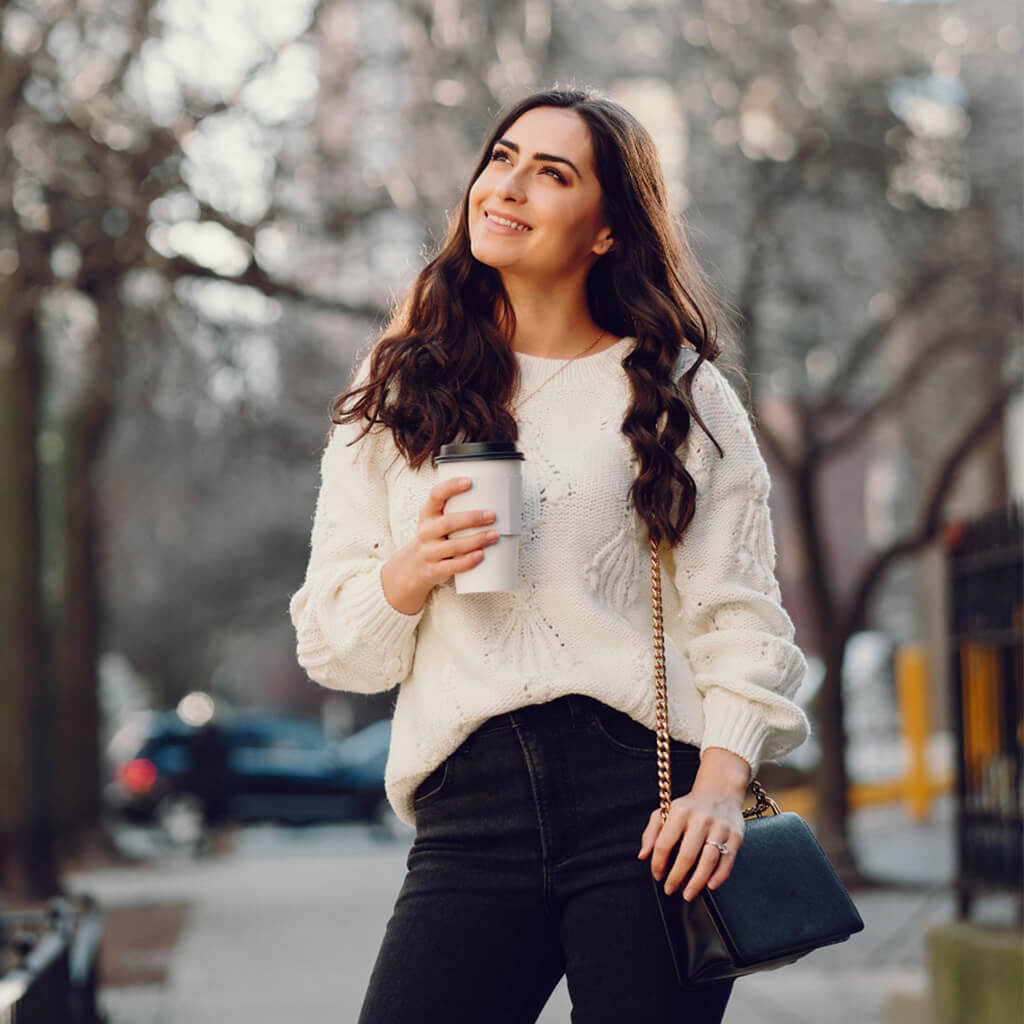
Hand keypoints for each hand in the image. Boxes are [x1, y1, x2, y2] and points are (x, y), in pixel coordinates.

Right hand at [381, 476, 498, 613]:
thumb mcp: (437, 520)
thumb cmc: (435, 538)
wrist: (414, 566)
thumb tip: (493, 497)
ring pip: (453, 546)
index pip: (436, 495)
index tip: (469, 482)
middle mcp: (426, 531)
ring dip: (476, 540)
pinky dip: (467, 561)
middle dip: (472, 518)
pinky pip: (452, 566)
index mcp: (427, 514)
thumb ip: (456, 509)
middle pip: (448, 522)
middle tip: (492, 515)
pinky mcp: (434, 569)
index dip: (451, 487)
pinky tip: (481, 555)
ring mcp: (429, 551)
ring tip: (494, 535)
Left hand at [637, 747, 748, 900]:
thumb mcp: (666, 812)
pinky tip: (710, 885)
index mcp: (679, 813)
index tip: (657, 875)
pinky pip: (728, 860)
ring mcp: (719, 827)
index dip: (658, 862)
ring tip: (688, 894)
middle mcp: (700, 819)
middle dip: (677, 877)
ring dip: (697, 881)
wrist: (721, 791)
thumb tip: (642, 856)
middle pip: (687, 855)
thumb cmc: (690, 807)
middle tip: (670, 890)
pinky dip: (719, 876)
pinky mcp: (735, 835)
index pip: (665, 842)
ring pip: (708, 860)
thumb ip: (651, 833)